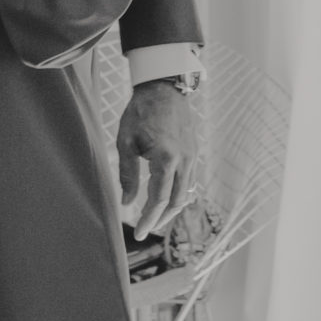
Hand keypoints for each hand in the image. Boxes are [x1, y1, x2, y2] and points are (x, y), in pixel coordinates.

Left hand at [118, 79, 198, 236]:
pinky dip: (179, 194)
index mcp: (166, 157)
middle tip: (145, 229)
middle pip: (177, 201)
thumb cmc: (140, 112)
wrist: (163, 87)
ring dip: (171, 208)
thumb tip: (126, 203)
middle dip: (161, 218)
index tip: (139, 233)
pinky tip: (167, 197)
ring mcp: (192, 156)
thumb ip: (127, 174)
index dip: (149, 219)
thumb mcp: (126, 141)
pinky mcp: (194, 151)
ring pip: (186, 193)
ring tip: (155, 217)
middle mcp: (184, 160)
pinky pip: (190, 181)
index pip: (160, 199)